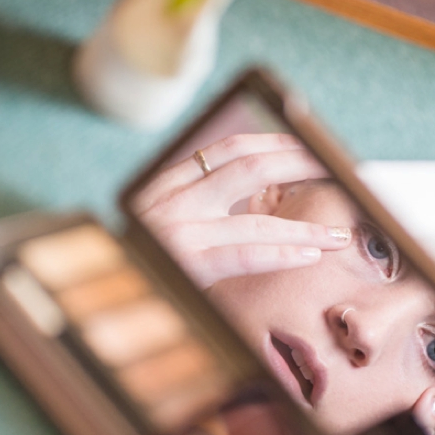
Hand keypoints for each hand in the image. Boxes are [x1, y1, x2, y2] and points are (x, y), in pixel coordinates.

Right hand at [130, 133, 351, 288]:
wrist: (94, 291)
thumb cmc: (135, 263)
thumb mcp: (162, 223)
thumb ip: (201, 208)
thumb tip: (256, 204)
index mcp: (170, 182)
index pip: (231, 148)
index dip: (276, 143)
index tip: (311, 146)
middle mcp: (174, 199)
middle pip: (249, 166)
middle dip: (300, 165)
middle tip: (339, 173)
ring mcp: (179, 230)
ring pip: (256, 219)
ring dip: (304, 228)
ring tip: (338, 237)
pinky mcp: (186, 263)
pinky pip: (244, 254)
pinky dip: (281, 253)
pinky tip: (308, 255)